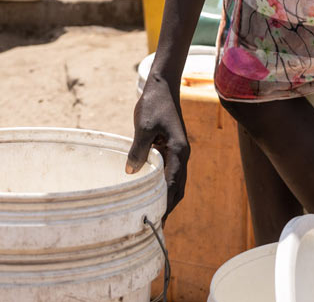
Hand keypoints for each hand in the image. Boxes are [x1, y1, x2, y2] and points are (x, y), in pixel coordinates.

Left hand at [127, 77, 189, 214]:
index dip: (164, 202)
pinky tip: (154, 194)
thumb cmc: (154, 105)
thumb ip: (139, 149)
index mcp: (179, 151)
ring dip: (168, 198)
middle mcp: (182, 155)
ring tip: (156, 215)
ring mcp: (178, 153)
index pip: (172, 183)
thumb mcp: (144, 126)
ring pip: (176, 182)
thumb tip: (131, 172)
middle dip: (169, 206)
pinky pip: (170, 173)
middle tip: (156, 225)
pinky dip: (165, 187)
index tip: (157, 219)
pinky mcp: (172, 149)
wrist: (162, 87)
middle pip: (178, 187)